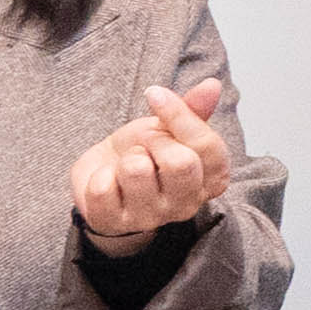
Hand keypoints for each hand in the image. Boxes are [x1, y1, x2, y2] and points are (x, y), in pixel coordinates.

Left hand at [69, 77, 234, 247]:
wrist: (105, 176)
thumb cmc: (144, 152)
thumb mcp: (170, 127)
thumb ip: (193, 109)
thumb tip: (212, 85)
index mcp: (211, 180)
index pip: (207, 147)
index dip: (179, 115)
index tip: (155, 94)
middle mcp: (187, 204)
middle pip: (180, 164)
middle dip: (153, 140)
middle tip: (144, 144)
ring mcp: (151, 218)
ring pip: (136, 171)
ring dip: (125, 158)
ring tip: (127, 164)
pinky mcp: (113, 224)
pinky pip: (102, 189)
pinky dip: (99, 175)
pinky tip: (108, 181)